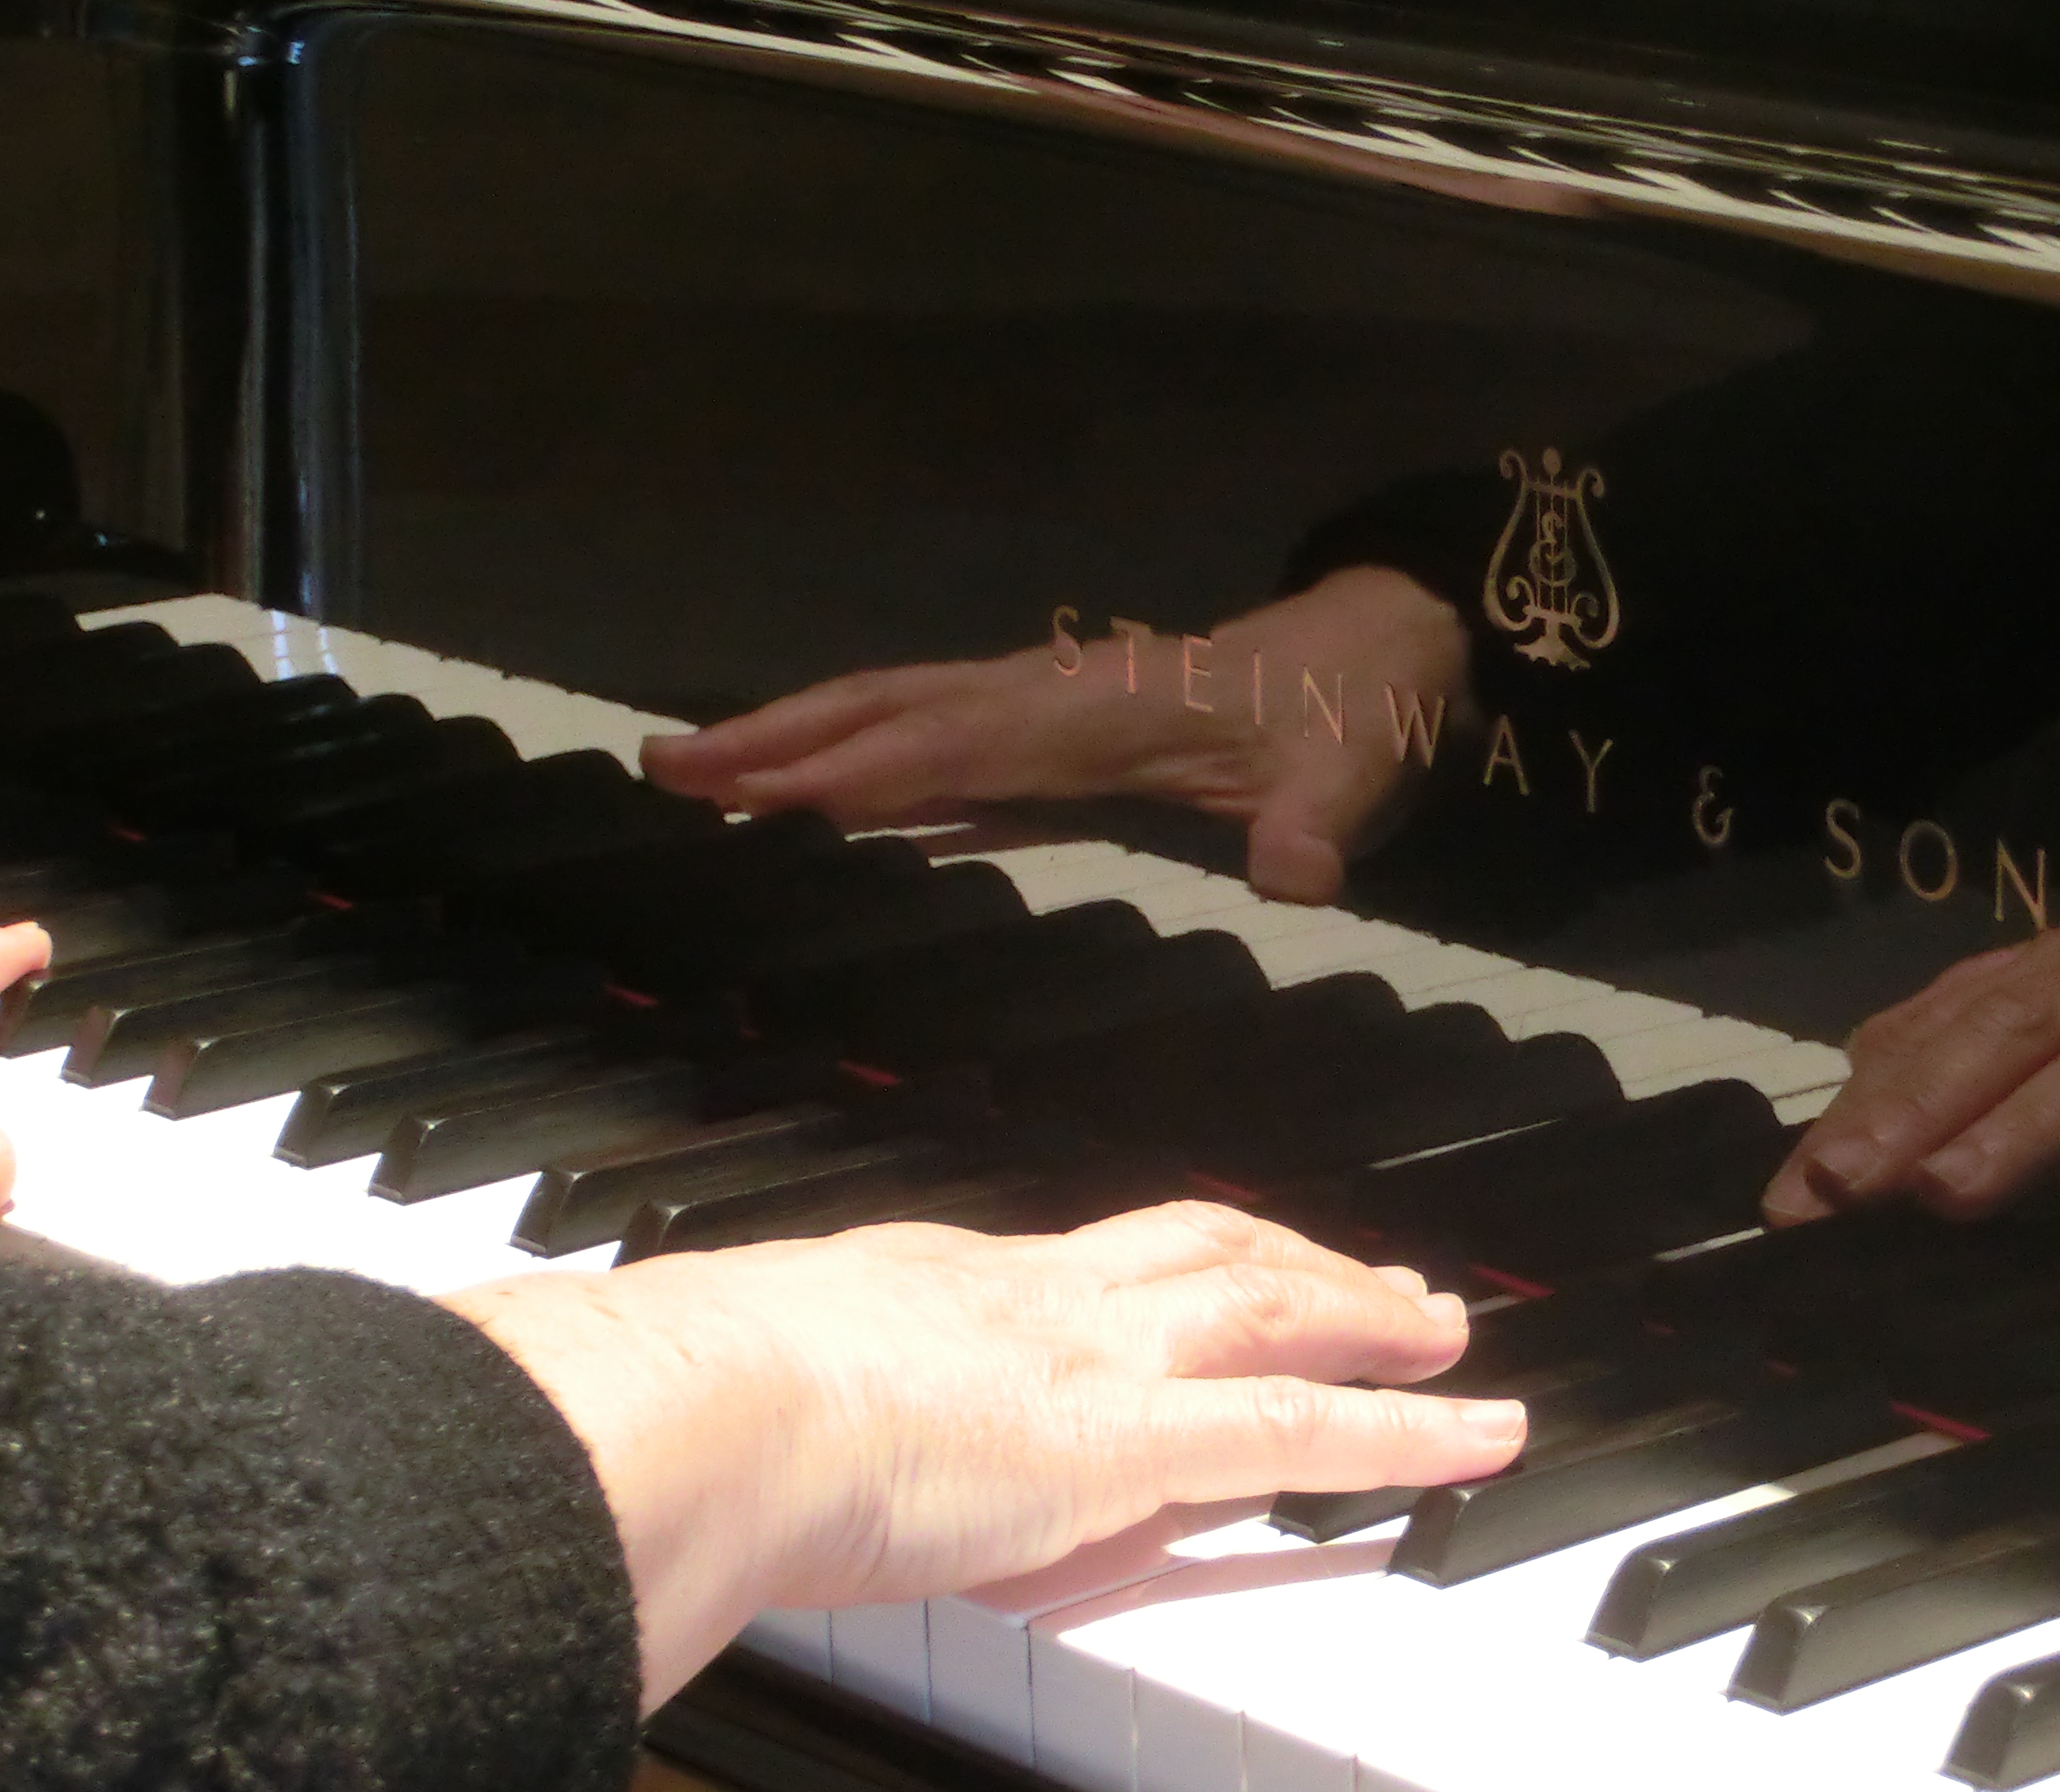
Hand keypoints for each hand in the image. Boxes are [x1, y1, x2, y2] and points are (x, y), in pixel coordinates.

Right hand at [447, 1201, 1523, 1708]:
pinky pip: (1308, 1426)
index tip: (1207, 1274)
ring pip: (1274, 1308)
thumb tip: (780, 1461)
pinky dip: (1409, 1430)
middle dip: (1297, 1261)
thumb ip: (788, 1413)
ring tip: (1449, 1332)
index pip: (1084, 1266)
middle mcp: (1035, 1296)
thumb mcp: (742, 1392)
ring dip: (1371, 1315)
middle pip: (1203, 1250)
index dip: (1166, 1268)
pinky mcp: (1134, 1436)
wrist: (696, 1412)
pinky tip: (1480, 1436)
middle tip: (1377, 1277)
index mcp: (939, 1285)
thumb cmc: (680, 1421)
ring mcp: (1096, 1356)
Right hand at [640, 567, 1472, 904]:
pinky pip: (946, 751)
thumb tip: (1299, 873)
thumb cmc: (1363, 712)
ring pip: (905, 718)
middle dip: (783, 740)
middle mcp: (1060, 697)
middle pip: (898, 712)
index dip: (868, 769)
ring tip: (696, 779)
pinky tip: (817, 812)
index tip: (765, 798)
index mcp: (1108, 708)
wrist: (1394, 651)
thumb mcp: (1356, 771)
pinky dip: (872, 772)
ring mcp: (1055, 709)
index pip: (964, 741)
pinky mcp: (1065, 735)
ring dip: (803, 744)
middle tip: (665, 773)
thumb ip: (1319, 823)